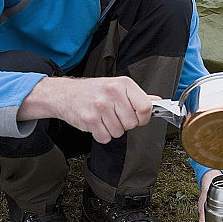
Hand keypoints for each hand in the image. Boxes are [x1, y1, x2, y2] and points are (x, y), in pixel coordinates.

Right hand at [18, 75, 153, 143]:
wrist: (65, 93)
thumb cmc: (93, 90)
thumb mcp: (117, 86)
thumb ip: (138, 96)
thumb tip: (158, 102)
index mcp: (123, 84)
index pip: (146, 107)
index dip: (143, 118)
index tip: (138, 118)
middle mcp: (112, 93)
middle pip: (132, 123)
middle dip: (125, 124)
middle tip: (114, 116)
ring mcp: (100, 106)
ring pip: (119, 132)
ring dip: (112, 130)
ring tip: (103, 118)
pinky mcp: (89, 119)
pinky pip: (105, 137)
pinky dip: (101, 135)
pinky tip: (96, 123)